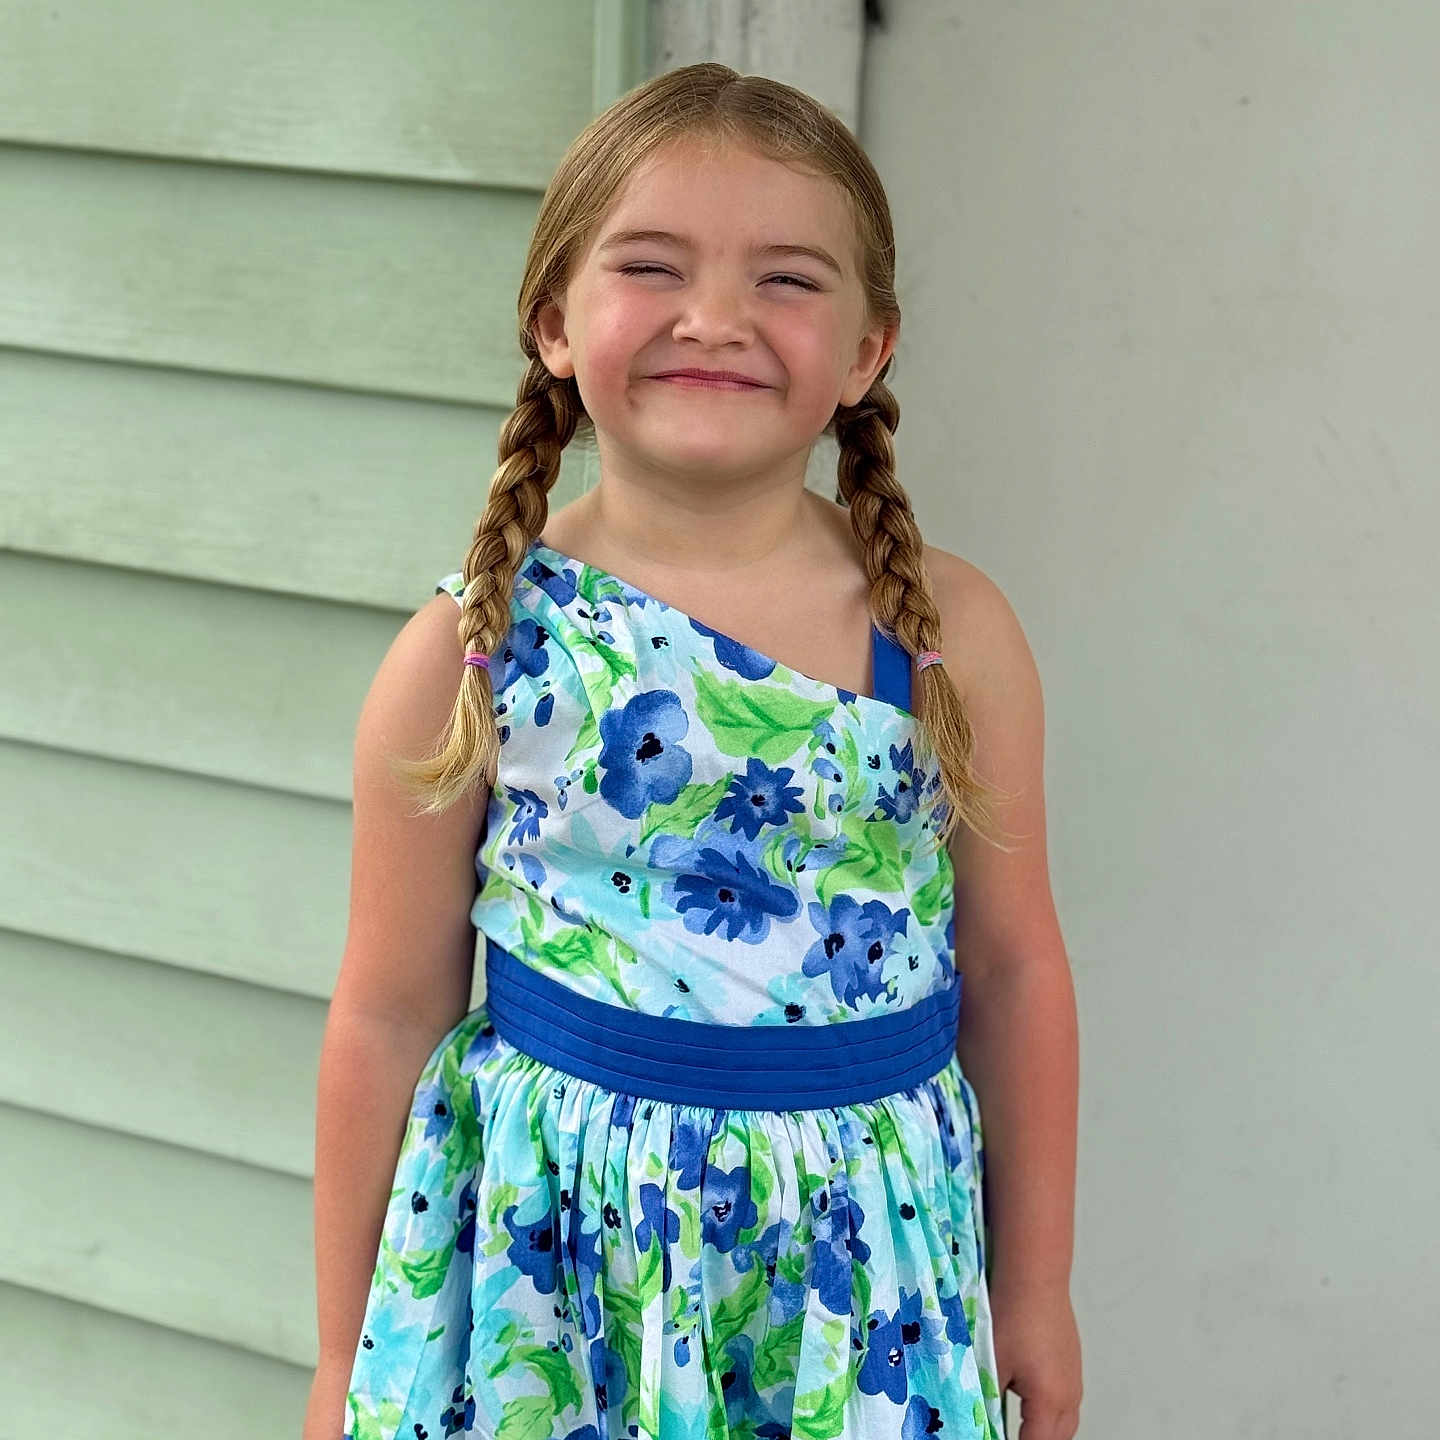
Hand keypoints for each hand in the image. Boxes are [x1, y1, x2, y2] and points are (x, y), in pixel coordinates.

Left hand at [990, 1282, 1081, 1439]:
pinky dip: (1049, 1410)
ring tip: (1018, 1428)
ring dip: (1044, 1429)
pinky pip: (1066, 1400)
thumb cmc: (1013, 1315)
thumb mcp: (992, 1364)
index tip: (995, 1437)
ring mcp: (1073, 1377)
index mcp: (1051, 1401)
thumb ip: (988, 1399)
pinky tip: (1028, 1399)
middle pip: (1057, 1439)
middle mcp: (1069, 1394)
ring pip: (1064, 1421)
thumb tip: (981, 1418)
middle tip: (1007, 1434)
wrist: (1034, 1277)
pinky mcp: (1070, 1362)